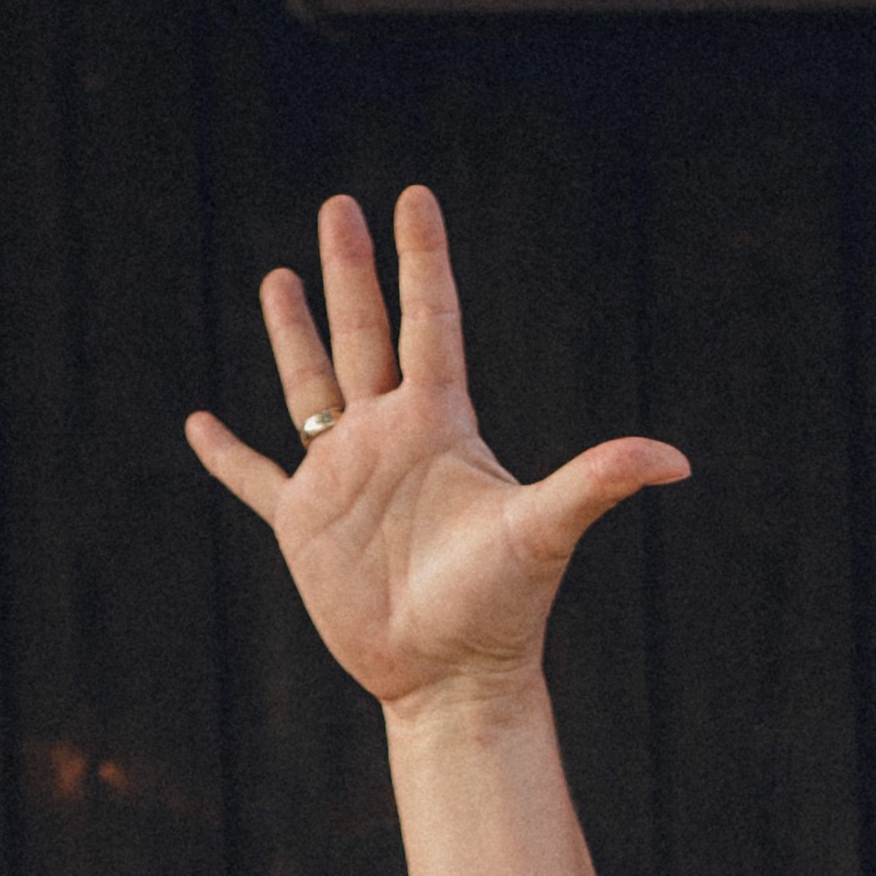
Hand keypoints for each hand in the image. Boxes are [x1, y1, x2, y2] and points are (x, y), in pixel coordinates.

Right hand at [186, 184, 685, 721]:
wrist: (452, 678)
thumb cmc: (502, 608)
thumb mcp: (545, 532)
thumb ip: (599, 482)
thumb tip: (677, 461)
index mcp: (439, 424)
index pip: (430, 321)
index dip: (422, 260)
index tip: (415, 197)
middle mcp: (388, 437)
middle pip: (365, 334)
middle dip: (350, 271)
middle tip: (338, 206)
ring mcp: (342, 477)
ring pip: (309, 385)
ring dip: (294, 333)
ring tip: (278, 276)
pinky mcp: (304, 526)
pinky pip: (255, 477)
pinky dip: (226, 455)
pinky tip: (199, 426)